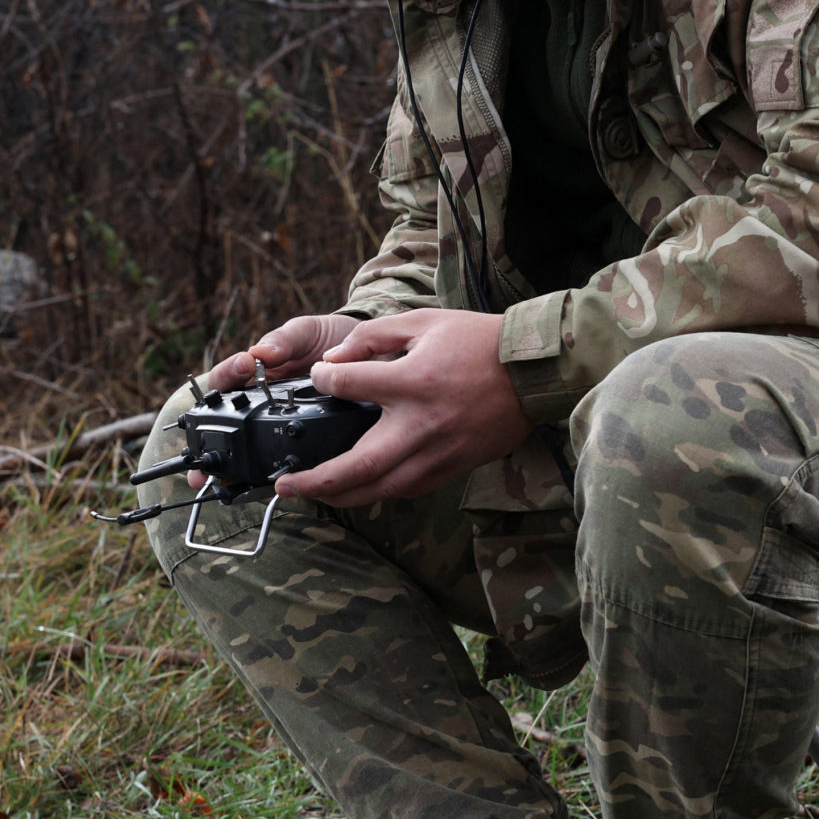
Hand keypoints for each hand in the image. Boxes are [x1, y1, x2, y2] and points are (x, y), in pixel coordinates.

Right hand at [187, 313, 365, 484]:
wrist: (369, 355)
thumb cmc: (328, 341)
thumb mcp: (306, 333)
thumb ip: (284, 341)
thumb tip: (260, 353)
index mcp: (253, 374)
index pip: (224, 379)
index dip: (226, 376)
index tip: (244, 365)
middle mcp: (259, 402)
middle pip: (225, 422)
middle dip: (211, 438)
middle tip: (211, 445)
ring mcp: (278, 422)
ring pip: (247, 447)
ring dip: (234, 462)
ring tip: (225, 473)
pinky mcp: (300, 439)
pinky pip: (281, 458)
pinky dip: (269, 471)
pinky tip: (266, 481)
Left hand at [275, 308, 530, 507]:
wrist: (534, 372)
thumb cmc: (480, 342)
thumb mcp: (424, 322)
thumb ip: (374, 337)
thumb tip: (335, 359)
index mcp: (413, 382)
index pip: (347, 386)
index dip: (324, 379)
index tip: (318, 377)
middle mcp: (421, 424)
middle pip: (357, 466)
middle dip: (316, 481)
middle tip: (285, 485)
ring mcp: (438, 452)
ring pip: (381, 489)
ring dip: (342, 496)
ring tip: (314, 493)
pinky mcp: (454, 467)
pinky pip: (408, 489)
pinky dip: (379, 492)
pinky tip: (361, 488)